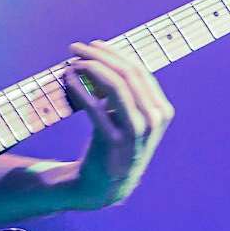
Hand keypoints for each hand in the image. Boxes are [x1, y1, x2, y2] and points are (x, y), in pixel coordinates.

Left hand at [59, 39, 173, 207]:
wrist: (105, 186)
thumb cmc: (113, 144)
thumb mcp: (127, 117)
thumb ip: (124, 91)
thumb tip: (102, 55)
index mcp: (161, 110)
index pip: (140, 71)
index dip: (115, 53)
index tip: (93, 45)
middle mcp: (154, 119)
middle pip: (128, 74)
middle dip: (100, 55)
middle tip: (76, 48)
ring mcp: (137, 132)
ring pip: (117, 86)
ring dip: (91, 68)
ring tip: (71, 62)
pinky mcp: (114, 143)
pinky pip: (96, 108)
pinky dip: (80, 89)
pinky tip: (68, 80)